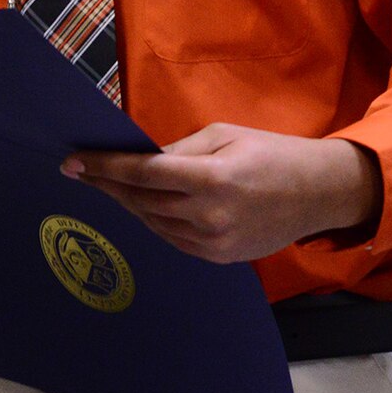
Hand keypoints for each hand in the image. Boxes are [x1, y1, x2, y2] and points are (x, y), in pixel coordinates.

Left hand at [64, 124, 380, 263]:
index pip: (141, 173)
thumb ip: (176, 148)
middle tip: (81, 170)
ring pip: (152, 222)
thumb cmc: (270, 154)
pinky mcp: (219, 257)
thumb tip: (138, 157)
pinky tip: (140, 205)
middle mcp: (209, 215)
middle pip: (140, 200)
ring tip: (106, 185)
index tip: (72, 162)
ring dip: (126, 203)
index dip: (103, 167)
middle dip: (107, 185)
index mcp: (211, 178)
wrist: (319, 194)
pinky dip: (152, 221)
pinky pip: (171, 238)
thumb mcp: (222, 135)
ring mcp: (214, 242)